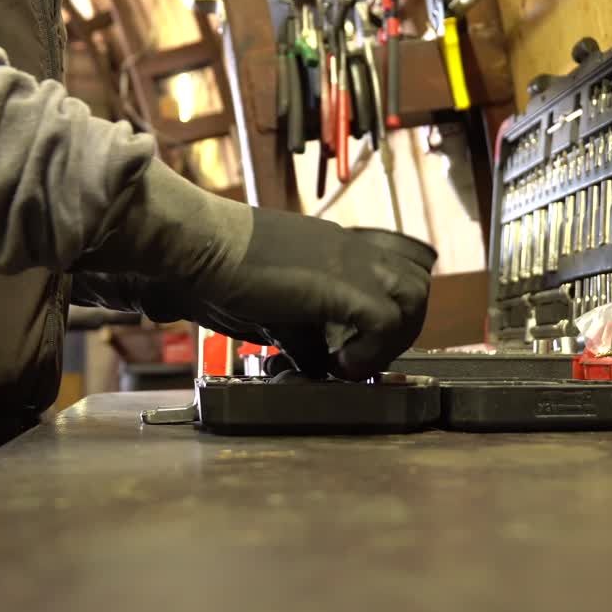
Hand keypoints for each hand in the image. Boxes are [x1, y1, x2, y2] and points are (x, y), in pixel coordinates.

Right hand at [73, 161, 433, 378]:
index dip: (386, 320)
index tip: (354, 350)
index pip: (393, 277)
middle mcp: (351, 250)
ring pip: (414, 296)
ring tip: (353, 362)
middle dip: (400, 331)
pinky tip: (339, 365)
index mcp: (337, 250)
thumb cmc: (218, 272)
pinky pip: (385, 320)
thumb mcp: (272, 306)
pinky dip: (370, 351)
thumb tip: (319, 364)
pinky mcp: (339, 284)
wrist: (195, 245)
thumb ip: (303, 330)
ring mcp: (349, 262)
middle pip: (416, 285)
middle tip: (361, 358)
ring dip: (392, 339)